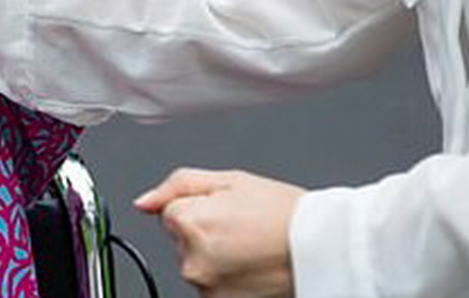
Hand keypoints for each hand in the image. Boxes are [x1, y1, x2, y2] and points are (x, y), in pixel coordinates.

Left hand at [136, 168, 304, 297]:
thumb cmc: (284, 213)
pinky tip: (252, 267)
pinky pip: (213, 286)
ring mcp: (207, 287)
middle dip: (205, 232)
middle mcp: (192, 260)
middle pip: (182, 240)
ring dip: (216, 257)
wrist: (325, 248)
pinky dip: (227, 278)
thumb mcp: (229, 180)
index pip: (170, 212)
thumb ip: (177, 186)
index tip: (228, 210)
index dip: (200, 207)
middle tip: (244, 228)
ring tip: (252, 247)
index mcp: (189, 223)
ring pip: (197, 264)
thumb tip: (143, 202)